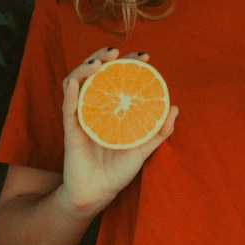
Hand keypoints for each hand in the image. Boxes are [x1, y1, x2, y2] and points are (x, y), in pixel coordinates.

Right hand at [60, 48, 178, 216]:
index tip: (144, 56)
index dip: (128, 62)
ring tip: (98, 62)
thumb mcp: (144, 149)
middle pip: (95, 72)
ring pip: (76, 82)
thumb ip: (159, 131)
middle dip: (103, 56)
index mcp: (112, 107)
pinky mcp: (70, 129)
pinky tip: (76, 83)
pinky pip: (67, 107)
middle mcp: (94, 106)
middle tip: (117, 51)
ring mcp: (80, 115)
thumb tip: (176, 108)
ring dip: (84, 68)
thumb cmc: (119, 170)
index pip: (117, 77)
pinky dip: (70, 92)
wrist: (98, 193)